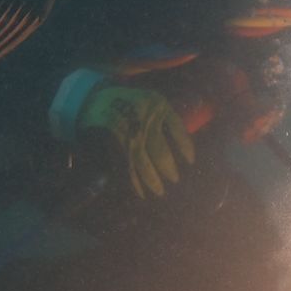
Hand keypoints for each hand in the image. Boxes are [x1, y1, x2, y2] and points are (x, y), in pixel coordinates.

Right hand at [79, 85, 195, 197]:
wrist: (99, 99)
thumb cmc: (132, 101)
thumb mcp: (152, 100)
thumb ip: (167, 117)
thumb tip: (183, 143)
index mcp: (158, 105)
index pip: (177, 128)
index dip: (185, 146)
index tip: (191, 161)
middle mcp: (144, 119)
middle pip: (159, 151)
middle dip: (168, 168)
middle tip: (175, 179)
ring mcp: (129, 133)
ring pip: (143, 162)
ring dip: (152, 179)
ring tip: (159, 191)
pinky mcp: (117, 144)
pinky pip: (128, 164)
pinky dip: (134, 180)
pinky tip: (141, 192)